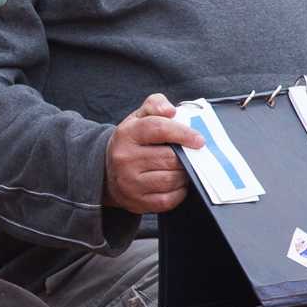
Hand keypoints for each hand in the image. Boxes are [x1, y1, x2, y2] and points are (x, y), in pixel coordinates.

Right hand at [104, 93, 207, 214]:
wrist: (108, 172)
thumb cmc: (132, 142)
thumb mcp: (139, 118)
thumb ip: (156, 105)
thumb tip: (171, 111)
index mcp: (126, 134)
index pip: (159, 129)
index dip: (183, 133)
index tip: (199, 140)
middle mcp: (125, 158)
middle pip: (169, 158)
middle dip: (186, 157)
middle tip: (192, 155)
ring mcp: (130, 182)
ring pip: (171, 179)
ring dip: (184, 174)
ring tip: (182, 168)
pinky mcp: (138, 202)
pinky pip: (169, 199)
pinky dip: (179, 191)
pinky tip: (177, 183)